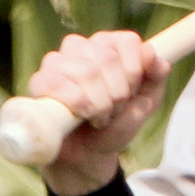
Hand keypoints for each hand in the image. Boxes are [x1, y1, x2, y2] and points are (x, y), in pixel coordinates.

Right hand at [29, 31, 169, 195]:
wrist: (88, 154)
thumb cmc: (116, 124)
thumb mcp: (145, 103)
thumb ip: (155, 78)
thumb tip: (154, 57)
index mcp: (108, 45)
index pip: (126, 41)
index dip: (134, 71)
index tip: (132, 93)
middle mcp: (81, 47)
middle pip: (107, 58)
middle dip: (117, 94)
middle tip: (113, 110)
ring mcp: (57, 62)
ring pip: (86, 72)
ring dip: (99, 103)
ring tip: (98, 116)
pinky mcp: (39, 81)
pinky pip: (58, 83)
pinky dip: (77, 104)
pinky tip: (81, 115)